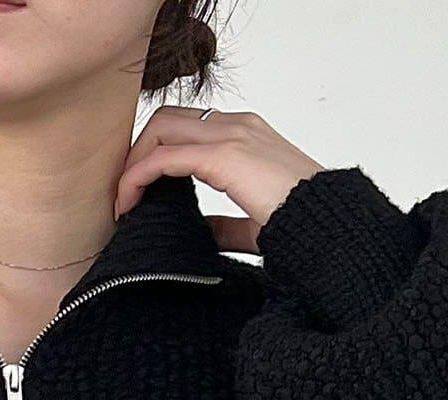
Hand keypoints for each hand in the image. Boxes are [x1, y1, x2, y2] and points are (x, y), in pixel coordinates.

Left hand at [116, 106, 325, 254]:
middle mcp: (237, 125)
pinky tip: (129, 202)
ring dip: (134, 163)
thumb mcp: (254, 221)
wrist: (325, 224)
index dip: (156, 154)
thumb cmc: (299, 224)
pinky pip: (164, 157)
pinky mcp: (223, 155)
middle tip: (125, 193)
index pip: (187, 128)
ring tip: (123, 200)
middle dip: (138, 152)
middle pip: (167, 119)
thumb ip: (226, 224)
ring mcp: (231, 135)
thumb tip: (205, 232)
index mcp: (245, 135)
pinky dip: (138, 176)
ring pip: (160, 129)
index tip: (139, 192)